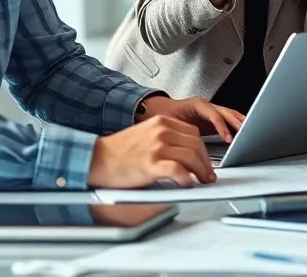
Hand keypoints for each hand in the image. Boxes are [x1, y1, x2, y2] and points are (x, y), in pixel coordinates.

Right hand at [87, 115, 214, 188]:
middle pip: (196, 144)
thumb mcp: (146, 135)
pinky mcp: (151, 163)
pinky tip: (187, 184)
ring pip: (191, 157)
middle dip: (205, 162)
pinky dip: (186, 179)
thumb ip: (166, 139)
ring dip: (200, 171)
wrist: (98, 159)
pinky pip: (178, 170)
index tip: (205, 161)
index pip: (193, 133)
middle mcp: (162, 131)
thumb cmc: (119, 151)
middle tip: (208, 175)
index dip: (203, 150)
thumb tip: (186, 153)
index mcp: (162, 122)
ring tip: (201, 181)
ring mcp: (157, 146)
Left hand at [139, 95, 244, 141]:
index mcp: (197, 104)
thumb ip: (178, 132)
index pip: (214, 114)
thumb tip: (185, 146)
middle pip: (227, 112)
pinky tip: (241, 135)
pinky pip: (228, 120)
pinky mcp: (212, 118)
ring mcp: (210, 111)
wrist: (157, 110)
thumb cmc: (162, 115)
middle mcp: (206, 106)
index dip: (222, 127)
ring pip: (230, 115)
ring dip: (240, 124)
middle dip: (237, 123)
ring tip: (249, 135)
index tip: (228, 139)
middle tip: (247, 135)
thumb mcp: (168, 123)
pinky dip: (236, 127)